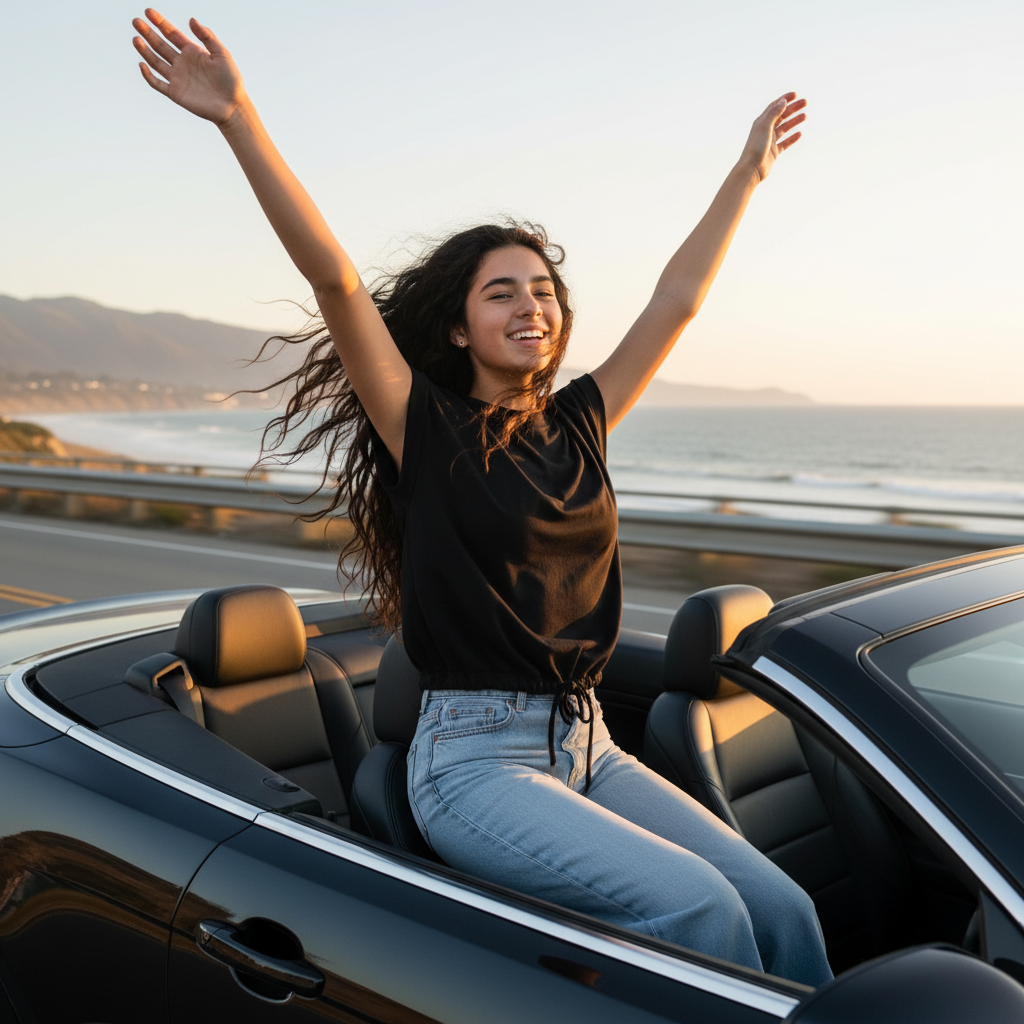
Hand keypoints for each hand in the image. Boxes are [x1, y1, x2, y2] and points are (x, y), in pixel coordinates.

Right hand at [132, 8, 245, 125]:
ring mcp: (177, 78)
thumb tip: (191, 19)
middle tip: (136, 21)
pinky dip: (148, 75)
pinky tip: (142, 64)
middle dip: (148, 33)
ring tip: (136, 38)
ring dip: (145, 50)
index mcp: (192, 51)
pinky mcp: (175, 93)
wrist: (232, 107)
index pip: (172, 33)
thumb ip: (207, 36)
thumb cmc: (231, 80)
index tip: (148, 11)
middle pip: (160, 45)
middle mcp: (182, 63)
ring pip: (155, 62)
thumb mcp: (222, 54)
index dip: (160, 22)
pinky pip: (157, 83)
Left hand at [740, 93, 806, 181]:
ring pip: (784, 128)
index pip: (774, 107)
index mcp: (761, 122)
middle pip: (781, 116)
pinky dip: (792, 138)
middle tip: (805, 103)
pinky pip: (785, 143)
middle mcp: (765, 130)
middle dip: (793, 108)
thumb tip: (783, 101)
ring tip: (805, 116)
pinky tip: (800, 133)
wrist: (751, 169)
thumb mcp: (765, 126)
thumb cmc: (756, 147)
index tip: (796, 94)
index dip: (785, 99)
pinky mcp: (774, 152)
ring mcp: (770, 141)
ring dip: (794, 121)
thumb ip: (774, 113)